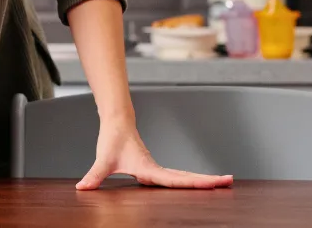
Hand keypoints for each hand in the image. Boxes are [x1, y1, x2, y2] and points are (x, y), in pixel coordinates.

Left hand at [75, 120, 233, 190]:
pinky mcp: (154, 169)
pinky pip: (177, 176)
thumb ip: (94, 176)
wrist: (117, 122)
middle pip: (187, 177)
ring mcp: (157, 169)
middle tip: (229, 182)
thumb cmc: (112, 140)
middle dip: (208, 181)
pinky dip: (190, 180)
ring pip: (184, 176)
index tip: (212, 184)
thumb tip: (82, 188)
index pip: (175, 179)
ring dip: (202, 180)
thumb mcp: (103, 160)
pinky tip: (199, 185)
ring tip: (224, 183)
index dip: (194, 183)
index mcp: (149, 168)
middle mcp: (157, 169)